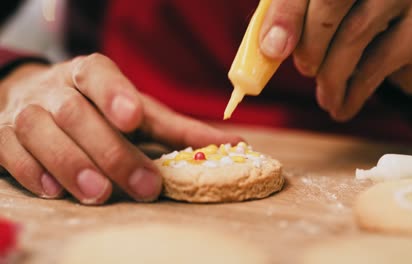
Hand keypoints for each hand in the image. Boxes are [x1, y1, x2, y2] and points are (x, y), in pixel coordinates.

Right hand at [0, 53, 241, 203]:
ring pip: (39, 130)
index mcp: (90, 74)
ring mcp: (26, 110)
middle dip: (109, 151)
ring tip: (99, 193)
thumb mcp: (139, 112)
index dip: (114, 94)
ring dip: (70, 164)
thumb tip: (236, 144)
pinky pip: (10, 150)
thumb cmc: (100, 110)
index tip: (132, 119)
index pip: (100, 75)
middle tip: (142, 187)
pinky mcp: (2, 134)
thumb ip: (179, 129)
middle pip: (76, 113)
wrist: (37, 99)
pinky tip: (55, 191)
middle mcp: (56, 87)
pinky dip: (32, 171)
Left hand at [259, 0, 411, 120]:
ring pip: (354, 34)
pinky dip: (354, 93)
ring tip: (325, 99)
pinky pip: (378, 62)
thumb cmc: (352, 30)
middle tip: (305, 70)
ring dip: (331, 77)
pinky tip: (342, 107)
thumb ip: (292, 28)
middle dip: (310, 45)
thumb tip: (269, 49)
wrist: (410, 46)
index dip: (286, 14)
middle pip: (331, 2)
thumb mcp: (319, 25)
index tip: (272, 50)